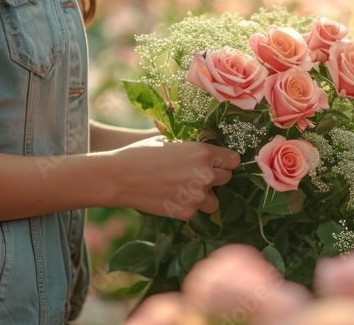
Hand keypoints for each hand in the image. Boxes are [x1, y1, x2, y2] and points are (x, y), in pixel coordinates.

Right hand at [106, 139, 240, 220]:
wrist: (121, 177)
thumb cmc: (143, 153)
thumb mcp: (171, 141)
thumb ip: (193, 147)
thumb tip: (208, 149)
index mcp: (203, 152)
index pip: (233, 160)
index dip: (225, 161)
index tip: (219, 162)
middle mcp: (205, 174)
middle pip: (227, 178)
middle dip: (215, 176)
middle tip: (197, 175)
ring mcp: (197, 195)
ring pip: (215, 200)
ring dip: (205, 195)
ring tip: (187, 189)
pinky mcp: (186, 212)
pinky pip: (197, 211)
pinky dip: (188, 206)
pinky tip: (172, 197)